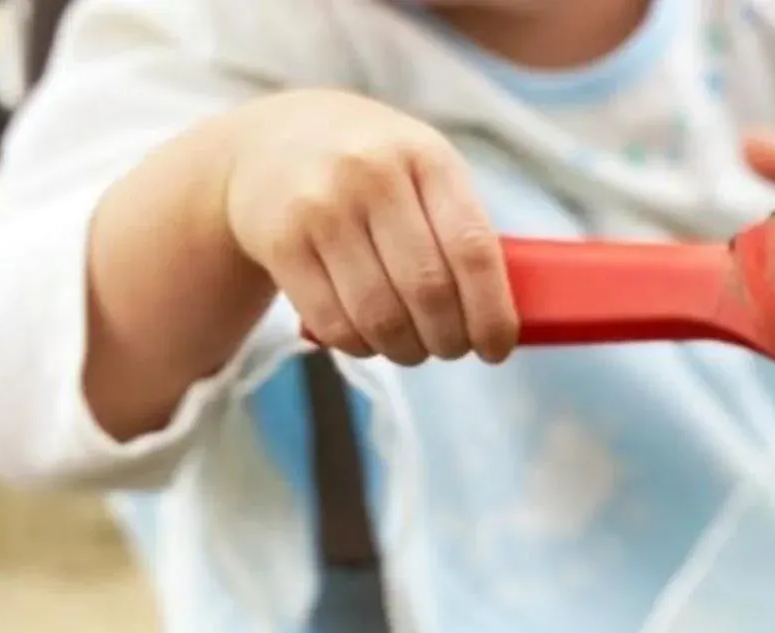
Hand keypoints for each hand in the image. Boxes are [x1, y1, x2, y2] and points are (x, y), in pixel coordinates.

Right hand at [220, 90, 515, 365]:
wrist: (273, 139)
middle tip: (452, 348)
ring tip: (413, 347)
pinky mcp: (280, 241)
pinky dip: (362, 347)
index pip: (473, 251)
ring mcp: (320, 206)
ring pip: (381, 317)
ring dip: (407, 350)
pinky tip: (370, 337)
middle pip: (429, 291)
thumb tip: (501, 322)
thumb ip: (463, 231)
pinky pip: (335, 324)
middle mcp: (371, 175)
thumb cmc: (376, 171)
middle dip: (449, 340)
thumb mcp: (425, 171)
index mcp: (426, 157)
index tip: (496, 348)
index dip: (492, 314)